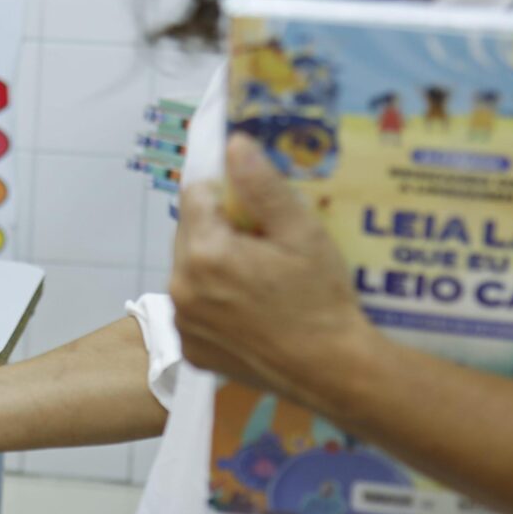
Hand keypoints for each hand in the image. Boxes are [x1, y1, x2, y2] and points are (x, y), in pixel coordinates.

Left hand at [169, 134, 381, 407]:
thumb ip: (262, 186)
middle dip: (218, 230)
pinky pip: (192, 307)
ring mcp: (182, 323)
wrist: (332, 370)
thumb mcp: (301, 232)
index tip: (255, 211)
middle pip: (188, 233)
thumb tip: (233, 143)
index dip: (225, 195)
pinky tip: (248, 308)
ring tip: (258, 279)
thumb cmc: (321, 298)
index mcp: (205, 253)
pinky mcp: (190, 349)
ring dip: (212, 265)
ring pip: (188, 270)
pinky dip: (212, 301)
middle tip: (263, 247)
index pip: (195, 195)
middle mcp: (181, 287)